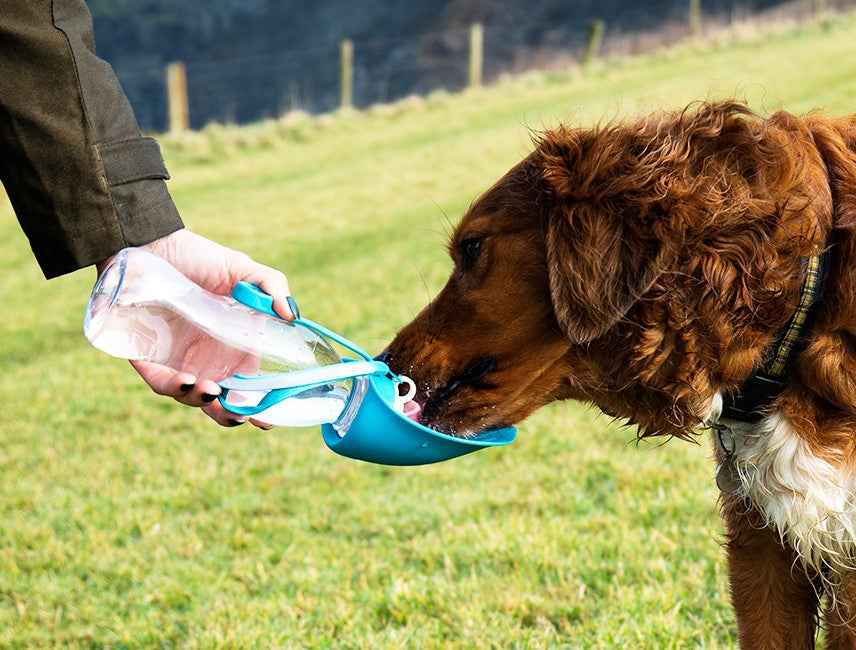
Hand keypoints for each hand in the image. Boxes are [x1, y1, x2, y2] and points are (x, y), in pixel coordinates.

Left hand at [99, 229, 293, 427]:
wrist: (147, 241)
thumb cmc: (196, 256)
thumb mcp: (240, 268)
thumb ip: (270, 286)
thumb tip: (292, 314)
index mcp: (233, 345)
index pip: (250, 383)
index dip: (259, 403)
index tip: (269, 418)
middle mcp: (206, 358)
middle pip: (220, 401)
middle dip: (230, 415)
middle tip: (241, 415)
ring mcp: (176, 359)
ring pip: (189, 396)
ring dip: (202, 400)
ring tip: (212, 391)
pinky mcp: (146, 355)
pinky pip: (158, 381)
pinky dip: (173, 387)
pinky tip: (187, 380)